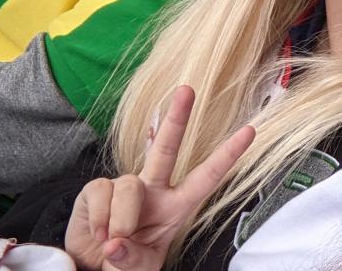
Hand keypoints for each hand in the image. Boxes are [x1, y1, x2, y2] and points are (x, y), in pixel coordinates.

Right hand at [65, 86, 254, 270]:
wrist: (90, 267)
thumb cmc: (125, 262)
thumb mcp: (139, 267)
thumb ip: (131, 259)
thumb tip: (116, 243)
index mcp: (176, 206)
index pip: (207, 177)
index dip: (227, 154)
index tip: (250, 131)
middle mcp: (154, 189)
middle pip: (166, 149)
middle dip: (177, 118)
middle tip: (187, 89)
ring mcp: (125, 185)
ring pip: (129, 186)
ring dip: (121, 220)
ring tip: (113, 239)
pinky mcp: (97, 188)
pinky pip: (101, 194)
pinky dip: (98, 220)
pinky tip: (98, 231)